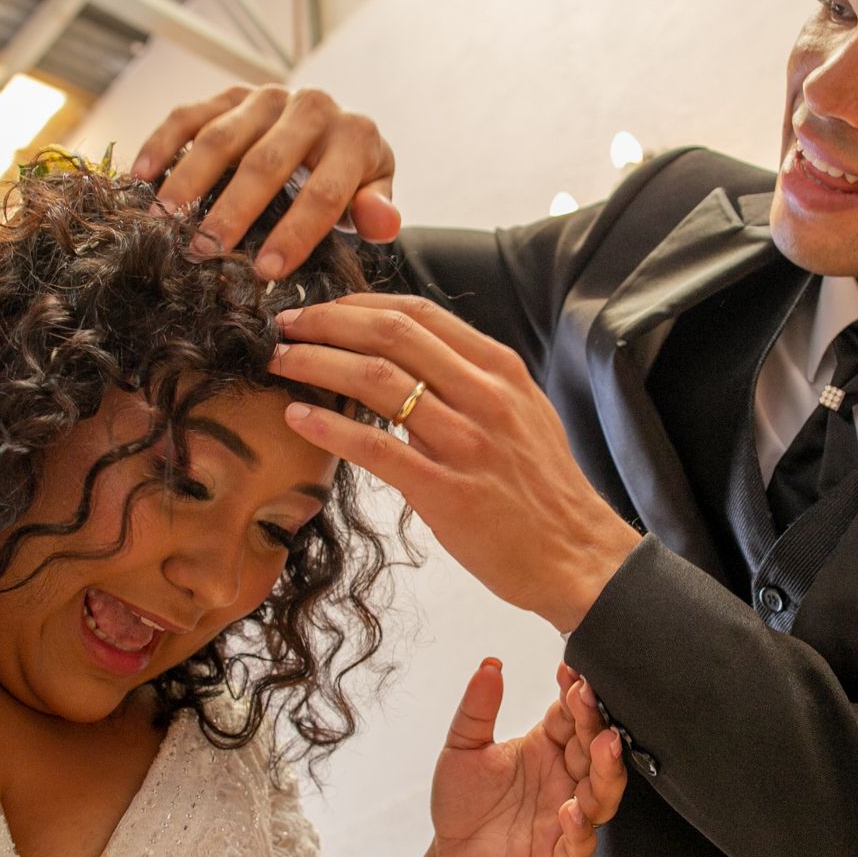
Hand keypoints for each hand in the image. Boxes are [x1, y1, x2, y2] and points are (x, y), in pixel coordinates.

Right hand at [132, 85, 399, 274]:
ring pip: (221, 138)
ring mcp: (267, 97)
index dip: (294, 235)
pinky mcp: (232, 94)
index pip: (322, 192)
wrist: (334, 132)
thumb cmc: (351, 178)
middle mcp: (311, 107)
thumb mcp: (373, 195)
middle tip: (203, 252)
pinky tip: (141, 178)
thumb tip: (381, 221)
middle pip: (265, 164)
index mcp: (355, 137)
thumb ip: (376, 212)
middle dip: (232, 212)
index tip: (266, 272)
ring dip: (188, 182)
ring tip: (164, 221)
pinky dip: (162, 143)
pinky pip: (190, 115)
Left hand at [270, 293, 643, 632]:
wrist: (576, 553)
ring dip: (317, 364)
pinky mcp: (446, 491)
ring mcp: (466, 443)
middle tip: (286, 327)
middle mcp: (485, 396)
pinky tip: (297, 417)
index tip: (321, 308)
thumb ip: (473, 380)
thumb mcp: (521, 412)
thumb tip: (411, 358)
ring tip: (280, 363)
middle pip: (392, 334)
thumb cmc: (542, 488)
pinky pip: (376, 449)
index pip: (420, 313)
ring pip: (377, 381)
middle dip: (327, 323)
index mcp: (501, 370)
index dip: (359, 303)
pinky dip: (329, 427)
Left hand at [424, 658, 625, 856]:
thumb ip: (477, 708)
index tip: (572, 671)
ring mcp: (565, 814)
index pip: (572, 714)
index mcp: (546, 746)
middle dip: (597, 722)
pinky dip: (581, 827)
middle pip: (594, 747)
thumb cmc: (462, 801)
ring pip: (602, 792)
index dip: (576, 694)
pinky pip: (580, 842)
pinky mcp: (556, 853)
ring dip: (607, 768)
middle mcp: (563, 777)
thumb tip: (490, 663)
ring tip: (604, 744)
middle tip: (590, 699)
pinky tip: (572, 810)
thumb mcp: (461, 747)